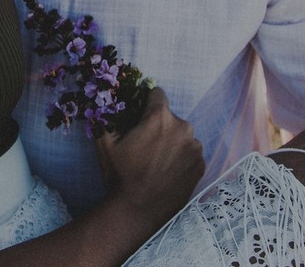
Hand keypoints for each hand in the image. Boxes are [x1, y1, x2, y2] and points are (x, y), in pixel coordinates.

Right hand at [95, 88, 204, 229]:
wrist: (138, 210)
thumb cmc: (120, 174)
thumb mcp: (104, 142)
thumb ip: (106, 116)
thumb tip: (106, 102)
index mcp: (159, 118)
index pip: (157, 93)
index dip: (146, 102)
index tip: (140, 115)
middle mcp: (183, 128)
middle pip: (170, 117)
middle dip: (158, 125)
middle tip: (145, 145)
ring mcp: (195, 148)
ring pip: (182, 135)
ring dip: (171, 142)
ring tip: (157, 161)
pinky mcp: (200, 166)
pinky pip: (190, 153)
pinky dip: (181, 158)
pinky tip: (167, 171)